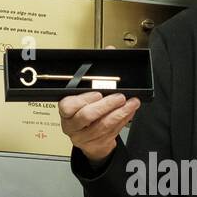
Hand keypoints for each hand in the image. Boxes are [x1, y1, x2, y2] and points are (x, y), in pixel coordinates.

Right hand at [57, 44, 139, 162]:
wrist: (89, 135)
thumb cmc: (87, 108)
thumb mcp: (88, 89)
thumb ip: (97, 70)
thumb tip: (110, 51)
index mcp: (66, 109)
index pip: (68, 105)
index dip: (84, 99)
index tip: (98, 93)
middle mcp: (71, 125)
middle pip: (87, 116)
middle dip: (106, 105)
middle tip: (120, 97)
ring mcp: (83, 137)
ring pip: (102, 126)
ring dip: (120, 114)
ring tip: (131, 104)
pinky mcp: (95, 145)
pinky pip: (111, 133)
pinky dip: (123, 121)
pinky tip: (129, 112)